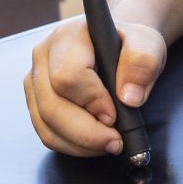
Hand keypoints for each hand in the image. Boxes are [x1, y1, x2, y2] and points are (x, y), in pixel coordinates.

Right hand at [23, 14, 166, 156]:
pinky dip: (72, 146)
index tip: (115, 114)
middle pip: (51, 106)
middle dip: (86, 132)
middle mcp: (43, 57)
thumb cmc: (128, 44)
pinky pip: (46, 134)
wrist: (116, 45)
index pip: (68, 76)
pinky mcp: (36, 102)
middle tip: (116, 141)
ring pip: (46, 125)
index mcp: (67, 37)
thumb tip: (129, 97)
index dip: (92, 102)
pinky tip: (95, 142)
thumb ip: (143, 62)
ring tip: (109, 142)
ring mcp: (35, 81)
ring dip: (80, 143)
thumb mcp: (147, 43)